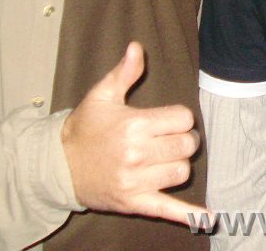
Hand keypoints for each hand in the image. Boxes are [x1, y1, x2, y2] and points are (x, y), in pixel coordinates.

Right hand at [61, 42, 210, 225]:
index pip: (183, 118)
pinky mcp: (134, 202)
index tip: (166, 120)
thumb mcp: (102, 95)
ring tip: (164, 158)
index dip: (179, 117)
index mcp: (133, 125)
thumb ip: (124, 72)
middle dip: (183, 139)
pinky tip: (207, 218)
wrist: (58, 165)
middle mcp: (136, 154)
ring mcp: (136, 181)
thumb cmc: (85, 127)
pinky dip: (188, 214)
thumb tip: (137, 47)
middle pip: (187, 144)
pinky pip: (167, 208)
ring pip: (182, 171)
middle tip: (168, 139)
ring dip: (178, 164)